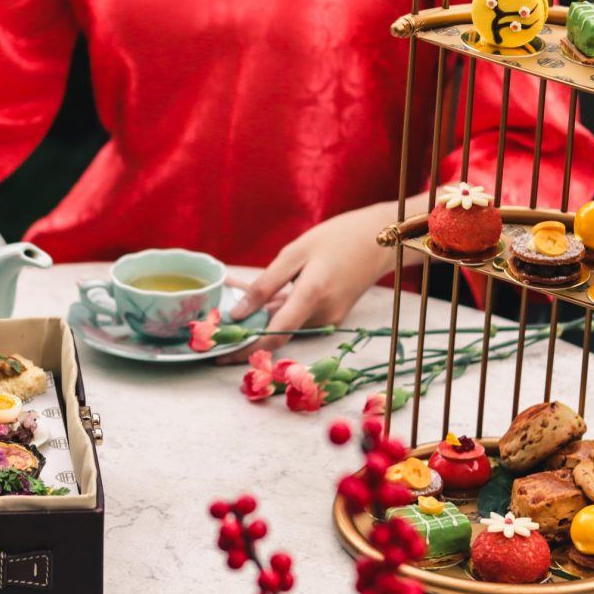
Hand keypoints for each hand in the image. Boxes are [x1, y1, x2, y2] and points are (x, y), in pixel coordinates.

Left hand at [219, 202, 395, 362]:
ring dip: (259, 322)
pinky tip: (260, 302)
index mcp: (312, 295)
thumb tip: (238, 315)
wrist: (380, 242)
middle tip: (213, 335)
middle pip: (276, 335)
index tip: (219, 353)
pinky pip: (296, 320)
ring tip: (233, 309)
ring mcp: (329, 320)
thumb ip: (265, 285)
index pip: (274, 334)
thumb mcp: (295, 253)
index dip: (245, 348)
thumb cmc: (336, 239)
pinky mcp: (330, 319)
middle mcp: (322, 315)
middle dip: (245, 336)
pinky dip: (276, 313)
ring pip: (284, 327)